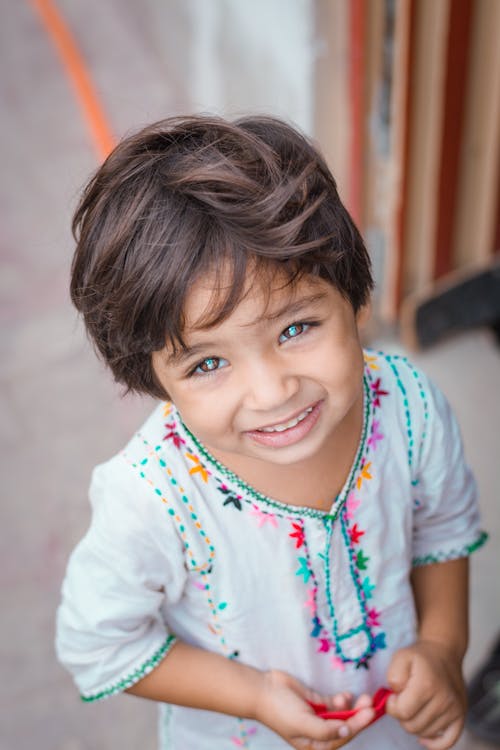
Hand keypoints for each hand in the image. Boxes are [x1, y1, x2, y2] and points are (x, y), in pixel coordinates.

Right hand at [255, 669, 374, 748]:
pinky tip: (347, 695)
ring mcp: (319, 717)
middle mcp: (319, 733)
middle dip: (359, 716)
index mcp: (315, 745)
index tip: (370, 713)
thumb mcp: (303, 724)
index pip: (342, 737)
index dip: (358, 725)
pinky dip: (343, 700)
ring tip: (361, 697)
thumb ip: (325, 730)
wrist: (263, 689)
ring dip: (352, 707)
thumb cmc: (280, 711)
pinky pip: (334, 704)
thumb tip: (346, 730)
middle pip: (345, 726)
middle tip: (370, 702)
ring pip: (342, 714)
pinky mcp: (317, 702)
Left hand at [386, 640, 466, 748]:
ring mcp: (455, 709)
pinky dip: (434, 743)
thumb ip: (393, 677)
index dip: (392, 706)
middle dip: (402, 715)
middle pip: (413, 726)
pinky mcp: (461, 716)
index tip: (394, 696)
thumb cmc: (420, 657)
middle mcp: (444, 699)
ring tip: (415, 707)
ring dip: (415, 724)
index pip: (402, 712)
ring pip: (425, 733)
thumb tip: (396, 697)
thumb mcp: (401, 657)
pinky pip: (447, 742)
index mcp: (427, 684)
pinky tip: (424, 737)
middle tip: (404, 700)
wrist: (444, 652)